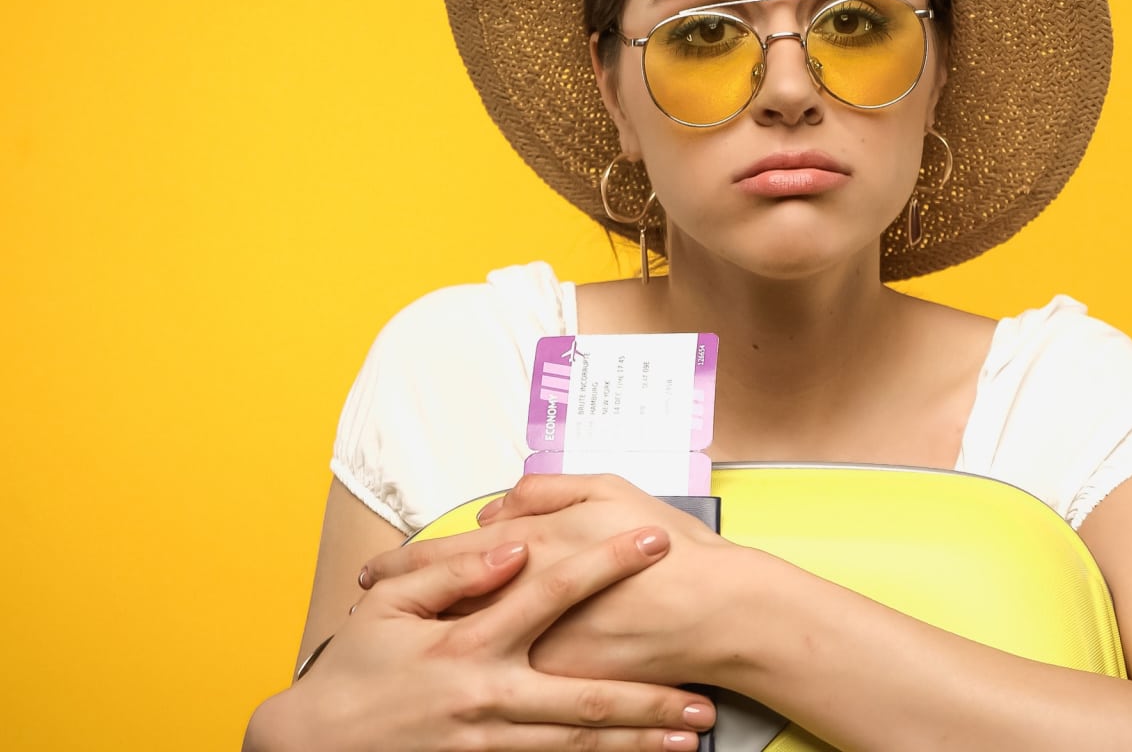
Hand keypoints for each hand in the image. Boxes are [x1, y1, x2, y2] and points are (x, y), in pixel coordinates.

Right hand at [246, 526, 714, 751]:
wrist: (309, 747)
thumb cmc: (352, 671)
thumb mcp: (389, 607)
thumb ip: (453, 572)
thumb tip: (513, 546)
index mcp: (467, 643)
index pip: (551, 592)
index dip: (607, 565)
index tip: (657, 542)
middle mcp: (486, 696)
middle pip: (586, 699)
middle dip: (651, 697)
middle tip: (703, 695)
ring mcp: (487, 741)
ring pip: (577, 744)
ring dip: (637, 741)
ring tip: (688, 735)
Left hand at [360, 474, 758, 685]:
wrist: (719, 613)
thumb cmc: (671, 549)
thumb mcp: (610, 491)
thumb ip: (546, 492)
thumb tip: (496, 510)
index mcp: (534, 549)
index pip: (448, 557)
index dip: (403, 564)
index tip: (372, 572)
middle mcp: (525, 606)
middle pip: (441, 612)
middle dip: (395, 618)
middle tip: (360, 621)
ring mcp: (539, 654)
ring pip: (464, 658)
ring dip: (424, 660)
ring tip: (389, 663)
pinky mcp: (559, 691)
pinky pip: (504, 690)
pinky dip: (474, 688)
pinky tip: (452, 690)